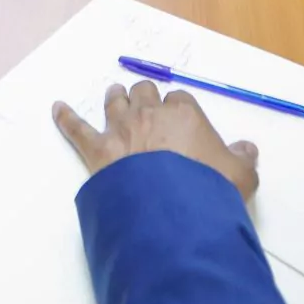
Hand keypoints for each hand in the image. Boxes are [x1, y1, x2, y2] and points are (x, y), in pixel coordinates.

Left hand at [52, 80, 259, 196]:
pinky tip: (57, 108)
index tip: (180, 120)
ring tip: (116, 95)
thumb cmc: (208, 189)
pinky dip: (65, 118)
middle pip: (144, 93)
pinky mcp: (97, 150)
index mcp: (184, 114)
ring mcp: (121, 129)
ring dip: (116, 98)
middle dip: (146, 97)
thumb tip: (247, 148)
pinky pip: (77, 128)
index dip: (178, 109)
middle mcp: (149, 114)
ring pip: (114, 101)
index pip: (179, 100)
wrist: (171, 210)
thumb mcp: (241, 176)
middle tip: (147, 107)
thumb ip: (243, 159)